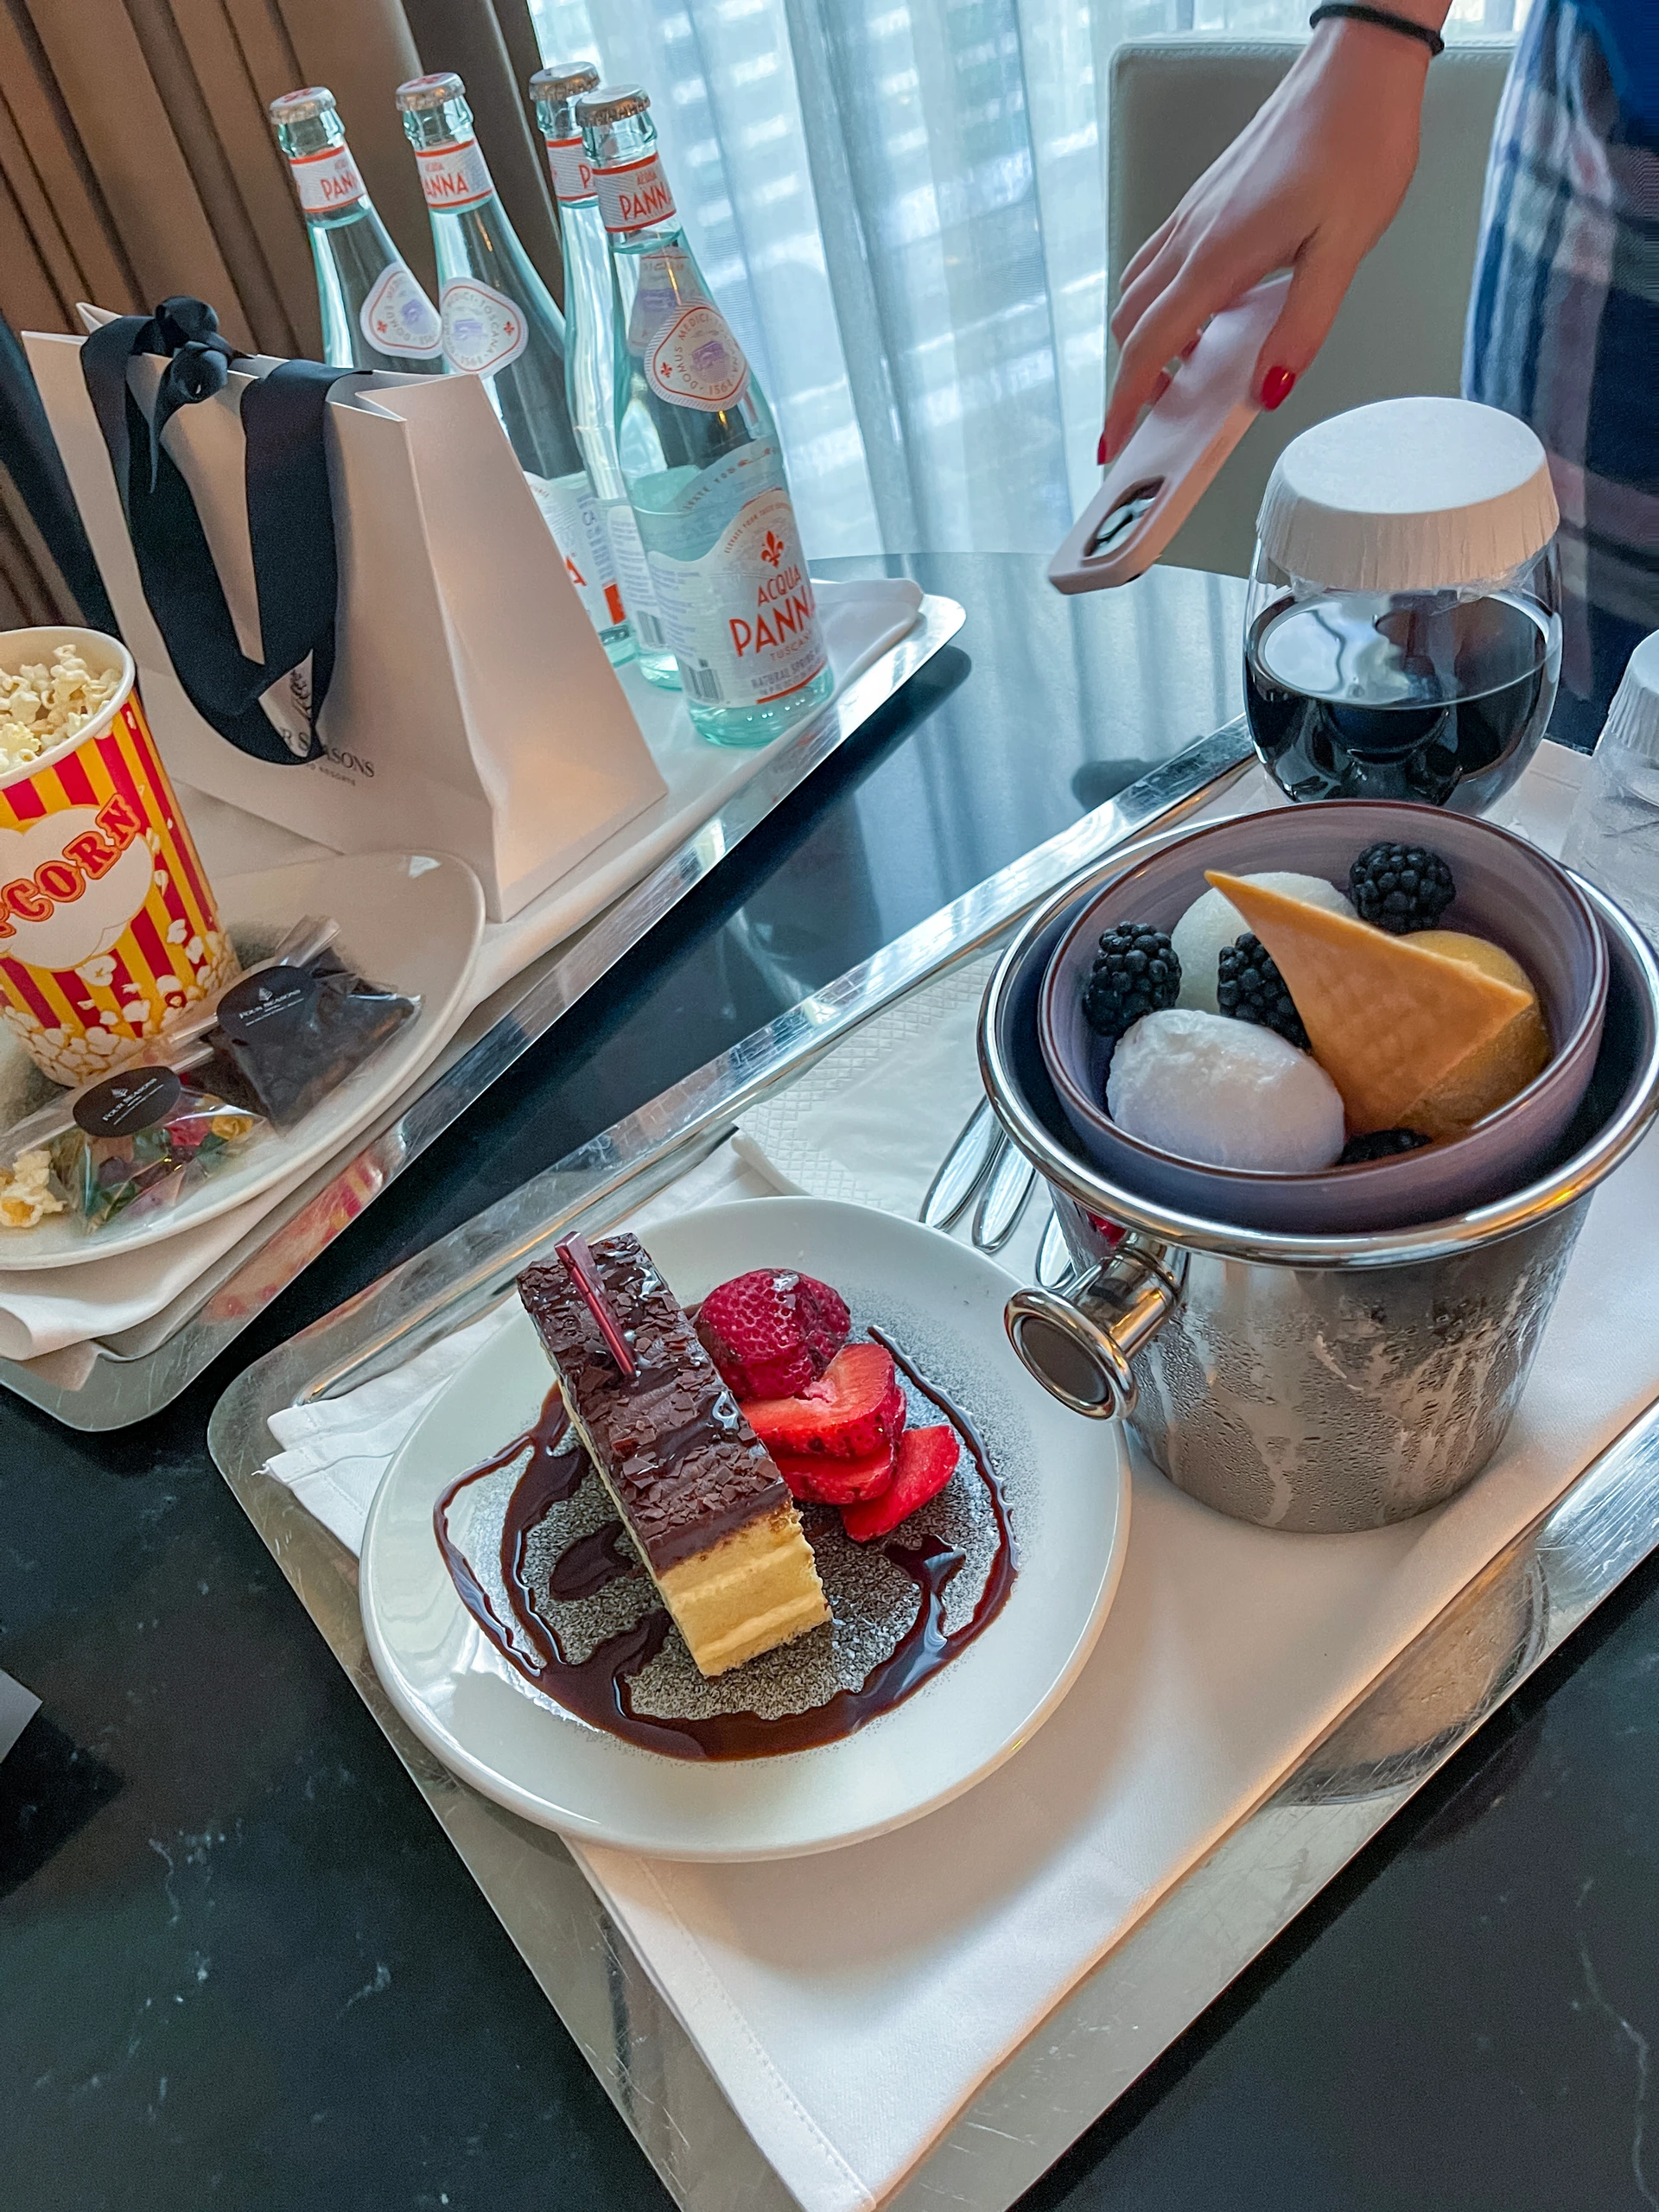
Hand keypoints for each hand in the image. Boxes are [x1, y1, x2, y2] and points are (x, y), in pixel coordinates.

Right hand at [1101, 19, 1437, 462]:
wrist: (1358, 66)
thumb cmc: (1357, 141)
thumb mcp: (1345, 247)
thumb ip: (1302, 325)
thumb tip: (1268, 390)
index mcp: (1218, 255)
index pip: (1149, 346)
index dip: (1126, 402)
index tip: (1115, 443)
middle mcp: (1193, 236)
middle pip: (1131, 324)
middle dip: (1135, 379)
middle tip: (1163, 417)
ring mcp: (1194, 215)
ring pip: (1139, 292)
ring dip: (1150, 340)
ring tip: (1189, 370)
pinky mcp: (1206, 200)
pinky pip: (1161, 262)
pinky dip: (1165, 303)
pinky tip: (1208, 313)